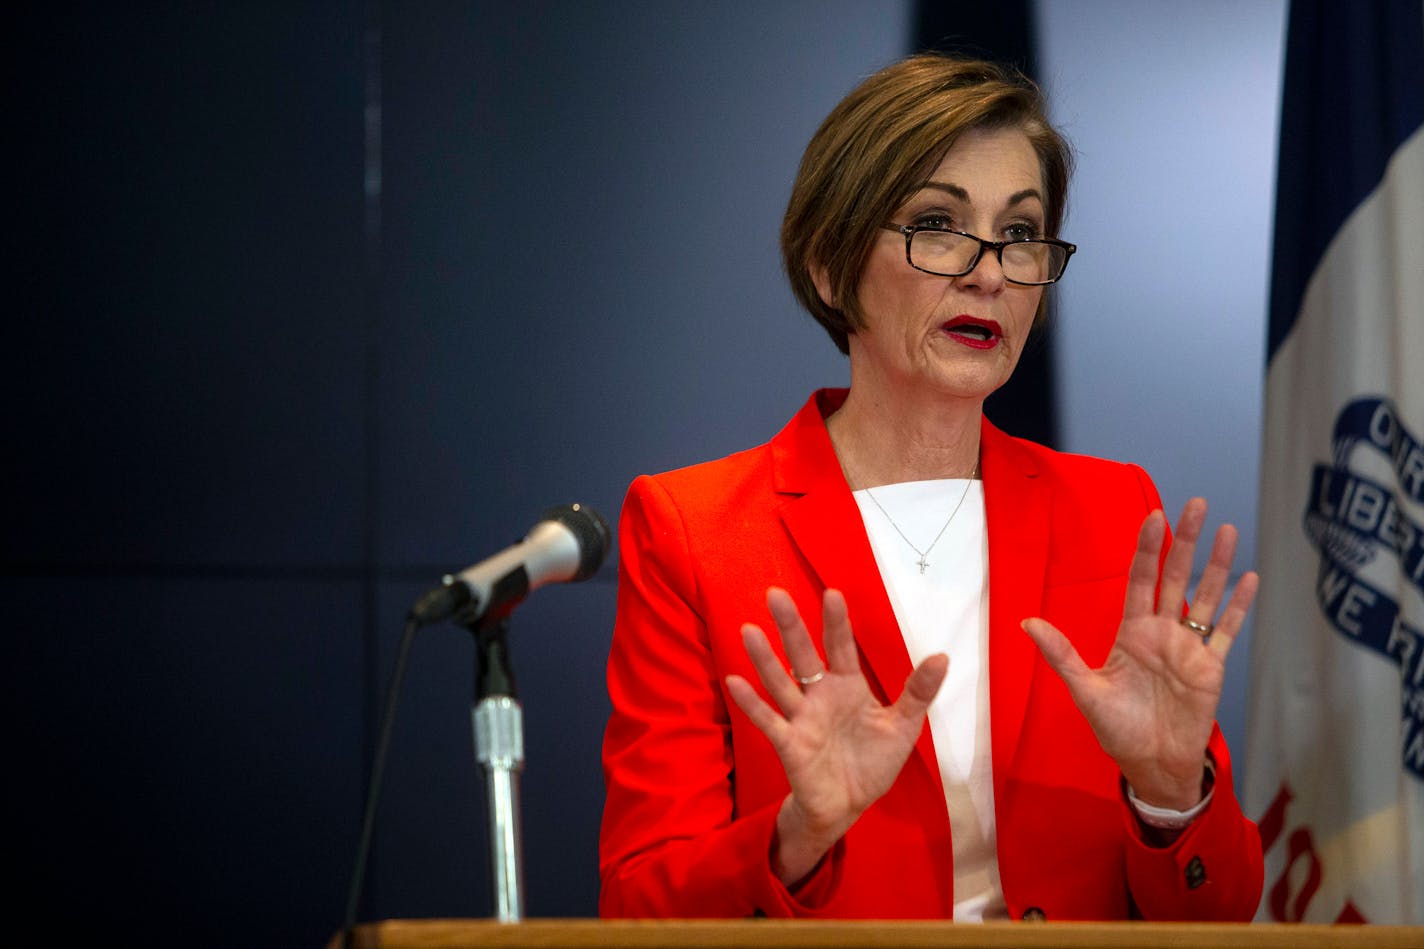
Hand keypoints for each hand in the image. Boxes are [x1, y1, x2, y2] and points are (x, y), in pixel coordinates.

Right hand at [725, 587, 946, 884]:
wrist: (849, 805)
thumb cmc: (872, 762)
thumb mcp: (903, 727)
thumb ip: (918, 692)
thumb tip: (942, 656)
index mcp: (848, 687)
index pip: (841, 648)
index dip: (836, 622)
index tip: (832, 593)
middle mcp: (820, 696)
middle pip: (803, 655)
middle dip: (791, 626)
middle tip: (775, 594)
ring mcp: (802, 718)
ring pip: (780, 682)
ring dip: (764, 658)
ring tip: (749, 630)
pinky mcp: (789, 743)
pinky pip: (768, 720)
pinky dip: (751, 703)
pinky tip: (734, 680)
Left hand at [1021, 498, 1258, 809]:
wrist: (1151, 764)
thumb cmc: (1117, 728)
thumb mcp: (1085, 689)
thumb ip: (1062, 654)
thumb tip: (1028, 623)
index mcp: (1132, 633)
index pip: (1141, 580)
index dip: (1148, 549)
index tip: (1154, 516)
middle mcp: (1162, 633)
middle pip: (1176, 577)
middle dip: (1185, 541)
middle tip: (1196, 504)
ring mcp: (1189, 648)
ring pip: (1205, 596)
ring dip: (1216, 564)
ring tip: (1226, 530)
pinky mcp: (1211, 668)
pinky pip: (1226, 631)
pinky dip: (1237, 606)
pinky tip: (1249, 578)